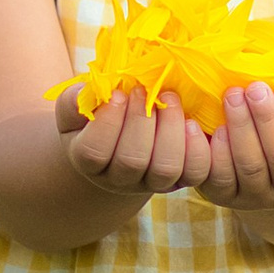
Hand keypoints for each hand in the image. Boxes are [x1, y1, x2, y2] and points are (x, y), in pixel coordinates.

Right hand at [50, 80, 202, 197]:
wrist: (122, 140)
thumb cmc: (97, 116)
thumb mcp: (79, 106)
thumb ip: (76, 99)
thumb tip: (88, 92)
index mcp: (88, 161)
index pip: (93, 152)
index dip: (108, 122)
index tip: (118, 93)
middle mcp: (119, 179)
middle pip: (131, 161)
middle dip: (140, 119)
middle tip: (144, 90)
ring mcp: (152, 182)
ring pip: (165, 168)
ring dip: (170, 129)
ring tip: (169, 98)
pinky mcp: (182, 178)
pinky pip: (196, 172)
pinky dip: (198, 147)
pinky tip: (191, 122)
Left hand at [189, 74, 273, 213]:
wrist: (262, 164)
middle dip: (268, 120)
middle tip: (255, 88)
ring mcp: (256, 196)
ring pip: (250, 166)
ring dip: (241, 129)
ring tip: (233, 96)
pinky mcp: (224, 196)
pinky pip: (219, 177)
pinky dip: (212, 152)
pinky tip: (205, 125)